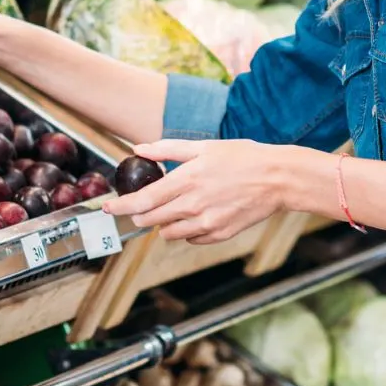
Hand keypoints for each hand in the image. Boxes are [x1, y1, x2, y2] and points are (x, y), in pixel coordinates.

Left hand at [104, 138, 315, 243]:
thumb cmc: (242, 157)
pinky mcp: (220, 234)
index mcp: (187, 180)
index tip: (107, 209)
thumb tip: (138, 149)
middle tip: (140, 207)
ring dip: (163, 224)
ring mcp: (207, 223)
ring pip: (168, 234)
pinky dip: (187, 230)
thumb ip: (167, 150)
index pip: (143, 200)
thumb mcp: (204, 147)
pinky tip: (197, 214)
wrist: (278, 178)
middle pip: (150, 220)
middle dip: (140, 215)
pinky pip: (191, 239)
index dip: (120, 207)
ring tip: (175, 208)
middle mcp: (194, 205)